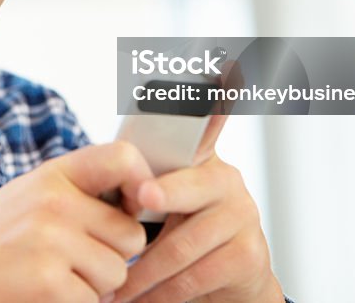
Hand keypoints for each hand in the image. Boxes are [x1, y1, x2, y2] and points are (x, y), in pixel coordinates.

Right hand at [0, 142, 153, 302]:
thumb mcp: (25, 202)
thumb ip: (75, 193)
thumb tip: (145, 195)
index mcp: (50, 176)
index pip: (122, 157)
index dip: (143, 183)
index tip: (139, 207)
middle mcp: (52, 200)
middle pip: (131, 233)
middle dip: (112, 257)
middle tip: (72, 264)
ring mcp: (50, 240)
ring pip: (119, 272)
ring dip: (95, 288)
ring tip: (52, 281)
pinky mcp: (48, 281)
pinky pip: (95, 301)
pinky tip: (42, 299)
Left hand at [112, 116, 282, 302]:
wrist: (229, 280)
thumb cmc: (180, 232)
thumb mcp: (162, 201)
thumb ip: (142, 179)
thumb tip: (106, 160)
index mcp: (200, 158)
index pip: (207, 121)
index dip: (212, 101)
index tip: (218, 74)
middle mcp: (226, 180)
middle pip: (187, 187)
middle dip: (162, 193)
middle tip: (141, 198)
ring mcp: (242, 216)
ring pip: (182, 245)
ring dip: (142, 272)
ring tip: (114, 287)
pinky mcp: (249, 255)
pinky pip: (194, 277)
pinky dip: (160, 294)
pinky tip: (140, 301)